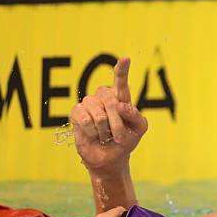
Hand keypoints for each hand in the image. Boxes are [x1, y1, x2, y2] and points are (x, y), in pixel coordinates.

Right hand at [70, 58, 147, 173]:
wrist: (109, 157)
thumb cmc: (126, 140)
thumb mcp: (139, 129)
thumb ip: (135, 116)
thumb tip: (120, 105)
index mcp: (122, 97)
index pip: (121, 81)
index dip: (122, 70)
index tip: (125, 59)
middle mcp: (104, 96)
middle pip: (111, 101)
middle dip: (118, 124)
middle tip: (120, 137)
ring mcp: (89, 103)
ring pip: (97, 112)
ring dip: (104, 130)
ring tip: (105, 136)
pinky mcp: (77, 112)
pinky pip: (84, 118)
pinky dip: (92, 132)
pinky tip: (94, 135)